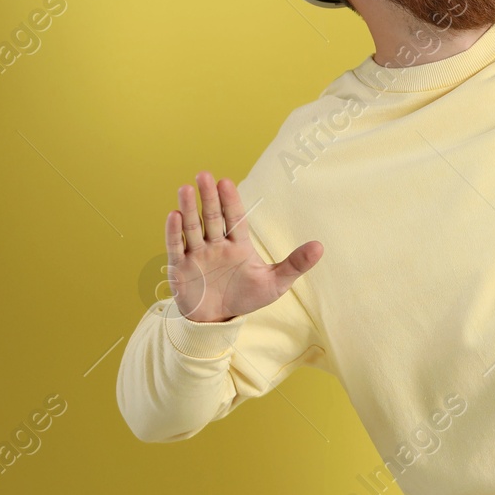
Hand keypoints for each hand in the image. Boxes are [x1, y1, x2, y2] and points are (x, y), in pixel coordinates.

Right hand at [165, 171, 322, 322]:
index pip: (235, 217)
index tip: (226, 181)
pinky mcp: (181, 268)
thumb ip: (296, 264)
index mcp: (239, 244)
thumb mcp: (276, 283)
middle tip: (204, 174)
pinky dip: (174, 232)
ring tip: (185, 188)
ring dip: (188, 208)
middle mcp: (216, 244)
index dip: (231, 200)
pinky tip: (173, 215)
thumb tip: (320, 247)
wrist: (219, 320)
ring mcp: (197, 254)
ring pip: (192, 227)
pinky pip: (176, 247)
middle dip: (208, 197)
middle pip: (212, 216)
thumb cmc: (247, 297)